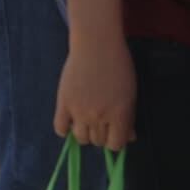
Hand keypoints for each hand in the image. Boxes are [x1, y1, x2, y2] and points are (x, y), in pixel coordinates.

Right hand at [55, 34, 137, 148]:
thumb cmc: (118, 66)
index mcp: (119, 115)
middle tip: (100, 121)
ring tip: (86, 121)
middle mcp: (99, 117)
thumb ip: (128, 118)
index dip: (115, 141)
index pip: (116, 145)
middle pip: (98, 142)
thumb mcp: (130, 94)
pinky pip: (60, 128)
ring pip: (81, 138)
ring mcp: (79, 111)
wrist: (96, 44)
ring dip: (85, 133)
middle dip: (101, 135)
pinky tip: (70, 121)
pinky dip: (65, 129)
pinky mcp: (63, 102)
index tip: (114, 133)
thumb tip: (128, 137)